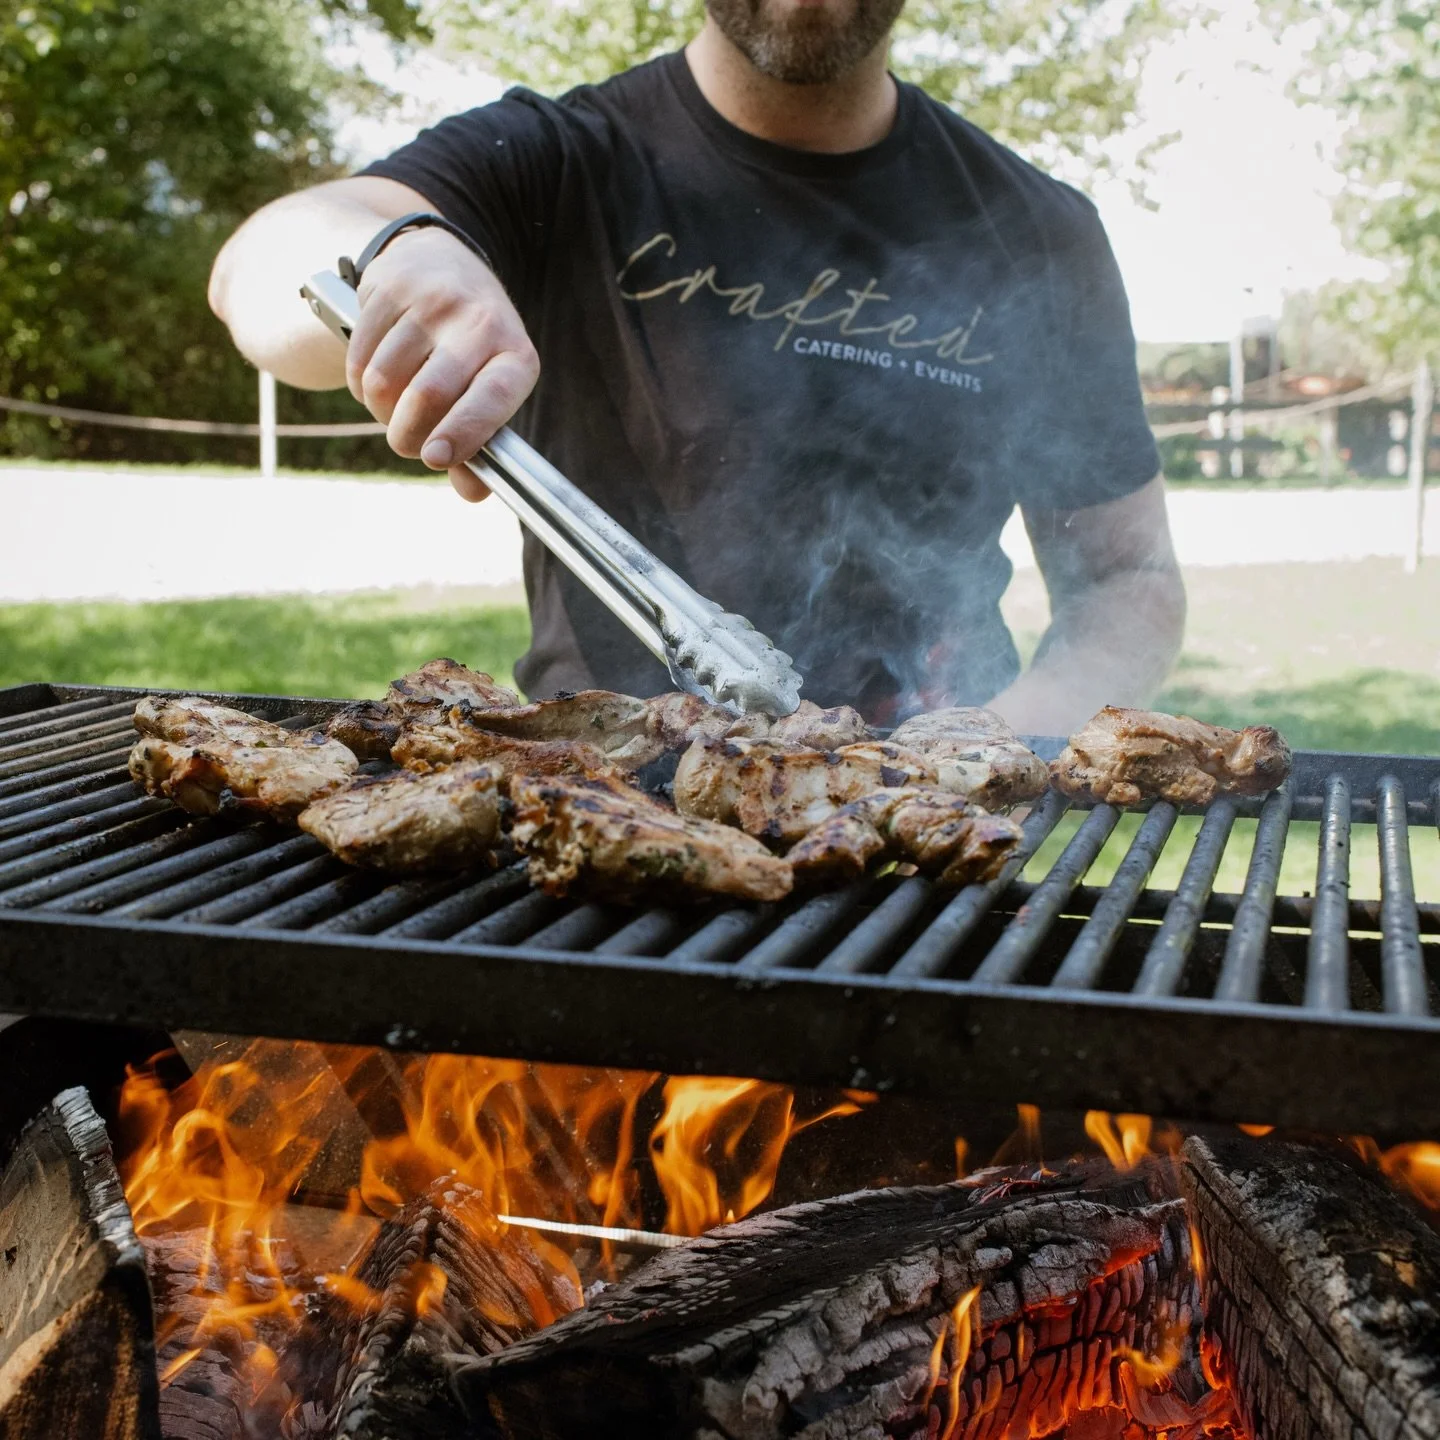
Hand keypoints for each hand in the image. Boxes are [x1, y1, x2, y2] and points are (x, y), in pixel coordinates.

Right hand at [345, 227, 539, 501]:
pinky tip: (374, 380)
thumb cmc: (471, 349)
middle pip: (428, 395)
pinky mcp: (388, 287)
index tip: (435, 458)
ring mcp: (432, 301)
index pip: (491, 400)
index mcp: (515, 356)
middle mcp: (479, 322)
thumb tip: (470, 492)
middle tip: (407, 444)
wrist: (441, 261)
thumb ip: (480, 444)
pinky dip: (359, 384)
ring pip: (385, 380)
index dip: (462, 434)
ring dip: (379, 410)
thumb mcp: (490, 388)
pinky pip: (359, 358)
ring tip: (393, 406)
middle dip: (407, 435)